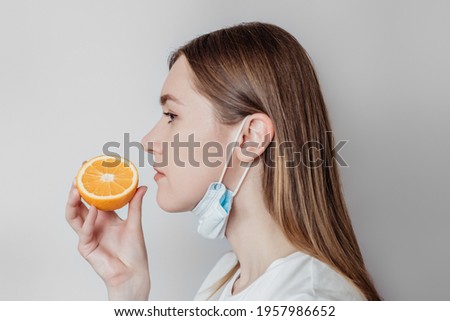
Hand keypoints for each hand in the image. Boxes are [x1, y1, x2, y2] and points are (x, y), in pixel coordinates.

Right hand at [65, 166, 149, 299]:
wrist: (133, 272)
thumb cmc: (134, 251)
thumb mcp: (135, 223)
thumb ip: (135, 205)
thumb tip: (141, 186)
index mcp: (105, 217)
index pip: (93, 197)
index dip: (90, 184)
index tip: (89, 167)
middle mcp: (94, 224)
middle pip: (79, 204)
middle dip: (76, 189)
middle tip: (78, 175)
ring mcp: (88, 235)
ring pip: (73, 216)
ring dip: (74, 202)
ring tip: (77, 188)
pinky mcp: (86, 247)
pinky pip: (84, 232)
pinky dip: (89, 221)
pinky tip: (94, 211)